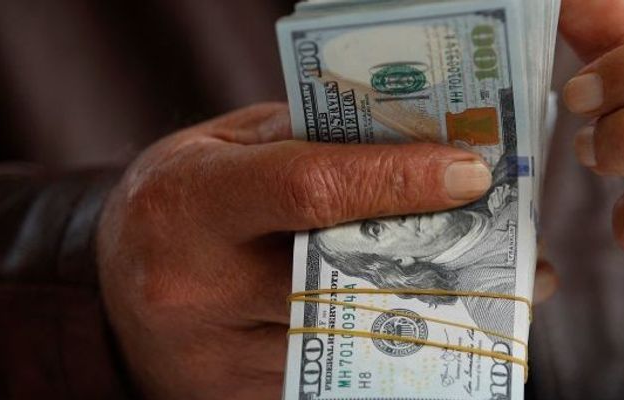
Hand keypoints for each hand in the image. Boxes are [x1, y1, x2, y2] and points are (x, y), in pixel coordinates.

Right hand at [96, 103, 554, 398]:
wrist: (109, 299)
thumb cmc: (181, 205)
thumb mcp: (222, 148)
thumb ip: (307, 141)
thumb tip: (421, 145)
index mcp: (188, 206)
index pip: (310, 190)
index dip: (399, 181)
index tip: (471, 172)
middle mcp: (196, 290)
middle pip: (346, 278)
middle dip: (438, 260)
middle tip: (514, 249)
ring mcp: (215, 360)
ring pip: (352, 341)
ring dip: (430, 315)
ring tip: (487, 291)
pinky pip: (332, 378)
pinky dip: (388, 353)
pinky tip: (429, 331)